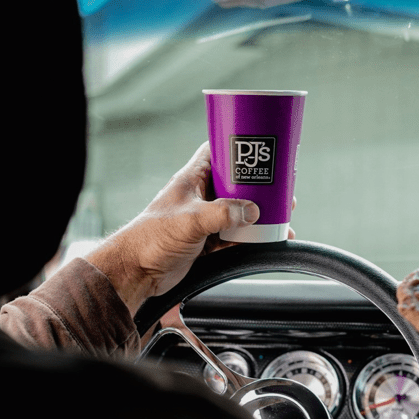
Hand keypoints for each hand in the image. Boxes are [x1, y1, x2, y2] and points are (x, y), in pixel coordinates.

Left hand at [84, 142, 294, 316]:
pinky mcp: (207, 240)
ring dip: (260, 214)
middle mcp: (200, 195)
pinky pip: (235, 234)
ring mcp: (204, 218)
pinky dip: (252, 237)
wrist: (136, 272)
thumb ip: (222, 214)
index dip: (238, 146)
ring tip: (283, 216)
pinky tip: (267, 239)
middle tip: (283, 189)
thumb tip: (252, 211)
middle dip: (261, 186)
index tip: (261, 147)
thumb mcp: (190, 220)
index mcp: (192, 179)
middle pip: (237, 183)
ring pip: (239, 210)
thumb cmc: (150, 238)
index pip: (217, 151)